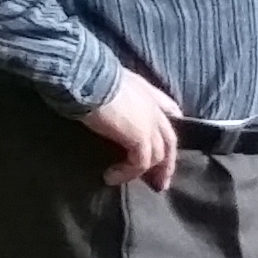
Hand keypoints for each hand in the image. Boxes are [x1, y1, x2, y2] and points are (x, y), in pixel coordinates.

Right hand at [82, 66, 184, 188]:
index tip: (168, 143)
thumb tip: (103, 105)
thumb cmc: (89, 76)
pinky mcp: (140, 138)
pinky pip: (140, 163)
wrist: (87, 77)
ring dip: (144, 173)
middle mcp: (153, 108)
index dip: (169, 126)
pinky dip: (127, 173)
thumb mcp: (106, 82)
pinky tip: (110, 177)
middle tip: (160, 181)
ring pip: (158, 155)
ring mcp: (150, 124)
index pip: (169, 110)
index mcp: (146, 91)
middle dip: (167, 162)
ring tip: (126, 181)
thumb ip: (113, 94)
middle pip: (169, 140)